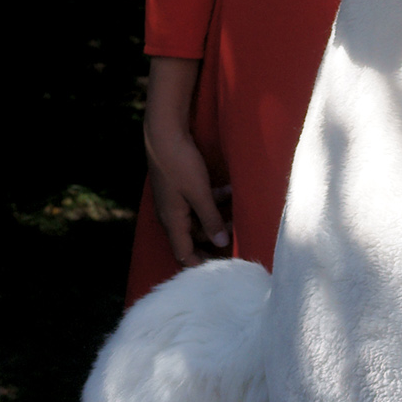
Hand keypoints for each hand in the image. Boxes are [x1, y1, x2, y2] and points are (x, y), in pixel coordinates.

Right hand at [143, 57, 230, 268]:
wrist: (164, 133)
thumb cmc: (180, 163)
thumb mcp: (199, 193)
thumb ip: (211, 219)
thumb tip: (221, 243)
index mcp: (172, 221)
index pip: (184, 254)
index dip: (201, 264)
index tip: (221, 268)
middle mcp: (171, 215)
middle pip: (194, 238)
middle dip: (215, 238)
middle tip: (236, 236)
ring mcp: (175, 201)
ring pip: (198, 219)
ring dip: (217, 217)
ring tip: (237, 212)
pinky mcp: (180, 188)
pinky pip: (198, 202)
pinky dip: (213, 200)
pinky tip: (229, 191)